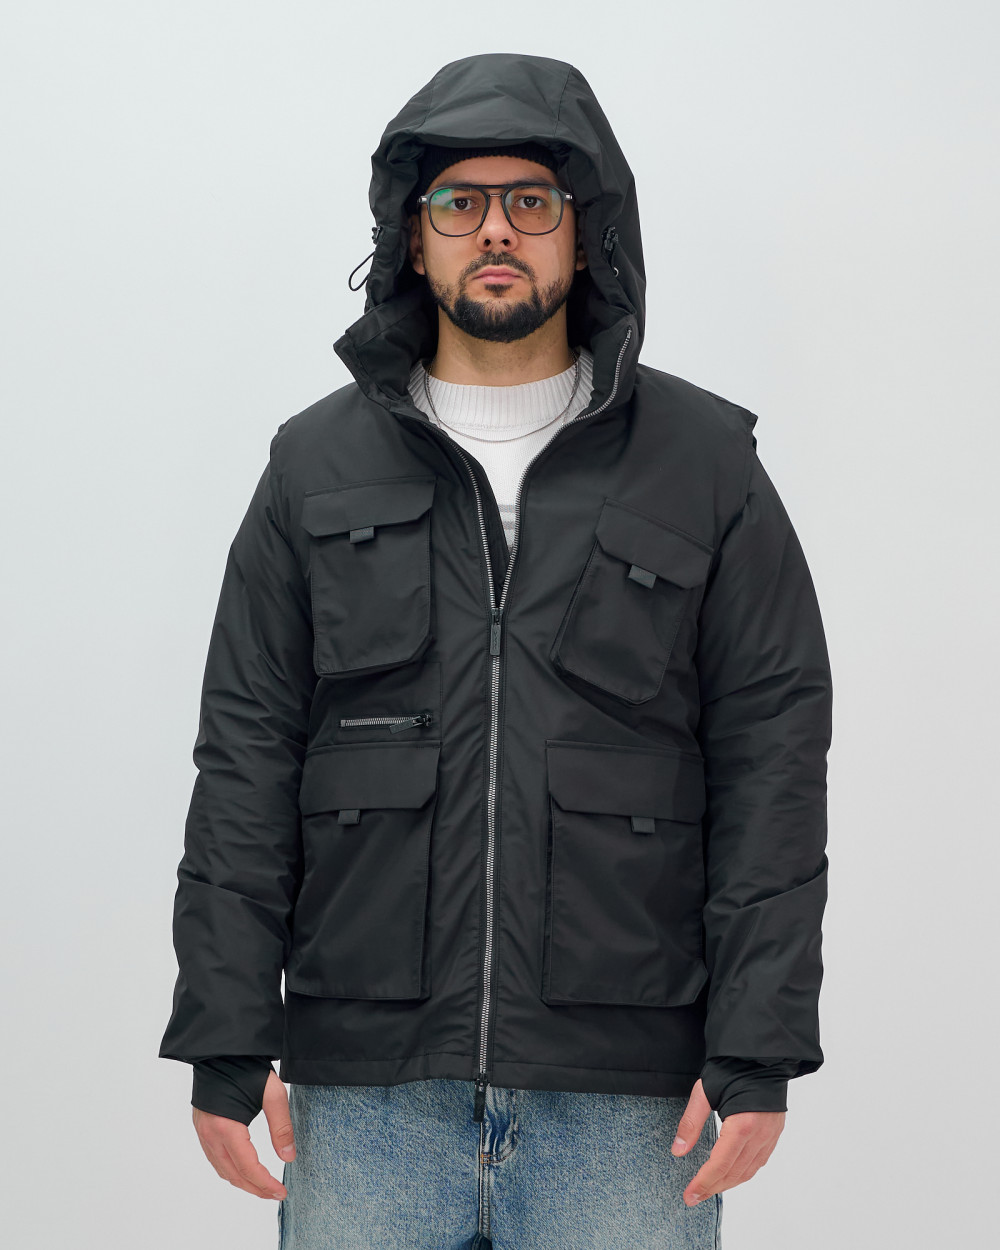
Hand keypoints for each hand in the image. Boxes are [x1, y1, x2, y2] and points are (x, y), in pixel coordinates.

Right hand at [193, 1069, 296, 1199]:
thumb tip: (289, 1157)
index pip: (247, 1167)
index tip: (281, 1192)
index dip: (265, 1184)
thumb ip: (282, 1126)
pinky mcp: (201, 1126)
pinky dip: (230, 1169)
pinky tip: (243, 1168)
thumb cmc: (247, 1067)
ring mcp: (202, 1132)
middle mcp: (210, 1135)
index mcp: (226, 1128)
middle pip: (233, 1174)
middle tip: (275, 1193)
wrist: (221, 1048)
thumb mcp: (272, 1093)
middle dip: (255, 1188)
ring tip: (262, 1185)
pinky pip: (214, 1158)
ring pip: (222, 1169)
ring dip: (242, 1181)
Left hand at [670, 1078, 784, 1205]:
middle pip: (734, 1173)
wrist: (761, 1054)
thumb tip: (678, 1151)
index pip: (720, 1165)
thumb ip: (691, 1122)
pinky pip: (758, 1162)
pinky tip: (730, 1172)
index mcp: (742, 1126)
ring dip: (727, 1183)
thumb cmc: (732, 1068)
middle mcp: (759, 1136)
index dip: (703, 1183)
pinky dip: (742, 1172)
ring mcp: (770, 1136)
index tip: (689, 1196)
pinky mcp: (774, 1133)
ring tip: (708, 1187)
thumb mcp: (704, 1091)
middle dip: (712, 1188)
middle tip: (693, 1196)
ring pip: (748, 1171)